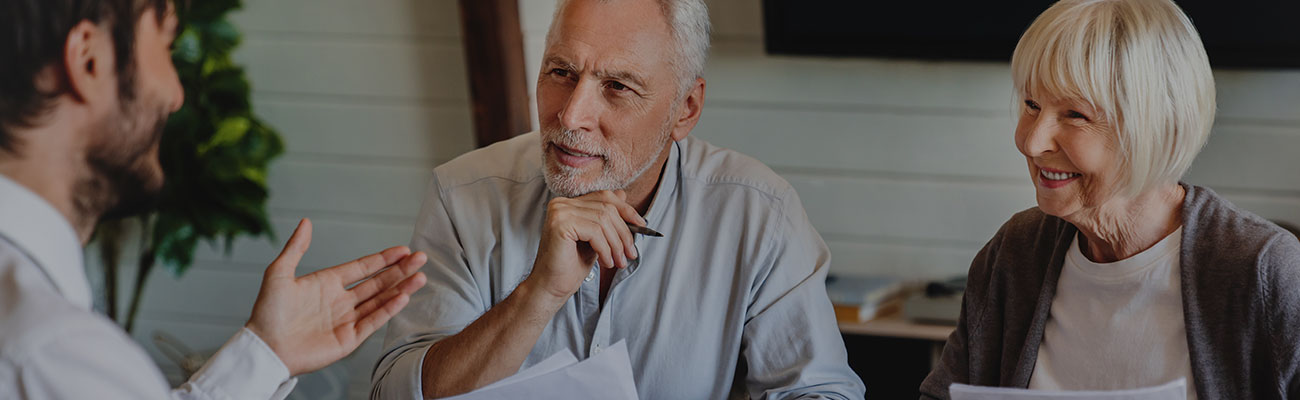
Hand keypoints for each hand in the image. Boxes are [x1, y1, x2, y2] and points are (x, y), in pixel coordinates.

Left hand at [245, 219, 427, 375]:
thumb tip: (306, 222)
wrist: (264, 347)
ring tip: (420, 277)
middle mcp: (341, 301)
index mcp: (328, 283)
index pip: (363, 267)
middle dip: (400, 271)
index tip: (403, 250)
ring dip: (400, 288)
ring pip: (380, 300)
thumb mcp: (279, 273)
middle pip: (377, 282)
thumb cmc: (267, 312)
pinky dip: (389, 310)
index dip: (383, 259)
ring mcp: (346, 320)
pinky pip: (373, 321)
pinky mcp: (349, 339)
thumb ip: (296, 248)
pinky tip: (402, 297)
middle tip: (420, 258)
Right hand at [524, 190, 643, 300]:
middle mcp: (561, 203)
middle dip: (624, 232)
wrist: (550, 287)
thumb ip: (604, 218)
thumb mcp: (595, 238)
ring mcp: (559, 212)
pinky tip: (606, 262)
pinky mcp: (560, 224)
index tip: (641, 225)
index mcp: (567, 204)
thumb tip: (623, 195)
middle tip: (631, 253)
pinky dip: (606, 249)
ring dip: (616, 244)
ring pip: (603, 220)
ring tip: (619, 262)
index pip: (604, 197)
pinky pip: (595, 231)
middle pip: (606, 207)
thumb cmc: (571, 265)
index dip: (626, 209)